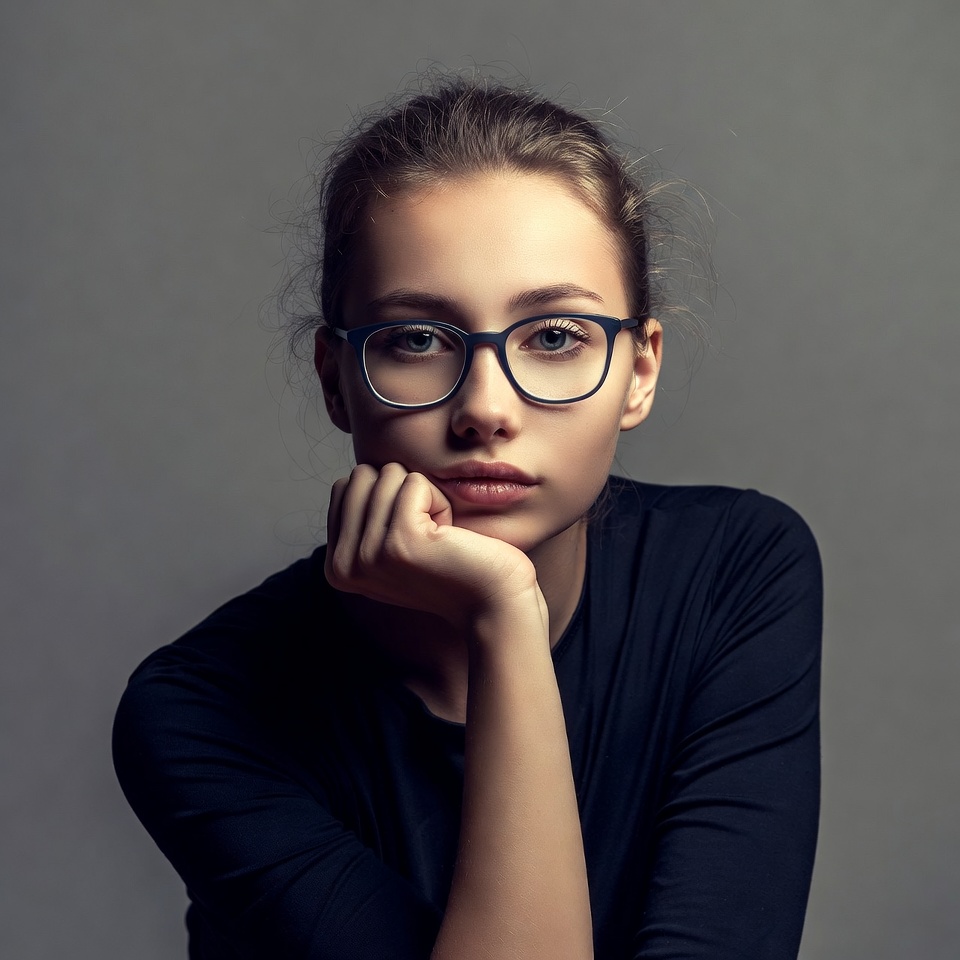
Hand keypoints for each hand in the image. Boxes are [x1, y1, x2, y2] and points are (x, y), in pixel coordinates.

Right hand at [325, 463, 541, 630]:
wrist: (493, 600)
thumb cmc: (451, 566)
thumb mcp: (391, 545)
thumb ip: (364, 518)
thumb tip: (353, 477)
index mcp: (336, 566)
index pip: (344, 487)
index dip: (386, 498)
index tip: (410, 536)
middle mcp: (343, 565)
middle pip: (362, 475)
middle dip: (402, 493)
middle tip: (427, 535)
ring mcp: (369, 554)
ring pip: (389, 473)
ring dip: (424, 497)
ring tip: (439, 537)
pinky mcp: (400, 540)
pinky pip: (415, 482)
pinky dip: (441, 500)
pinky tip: (449, 535)